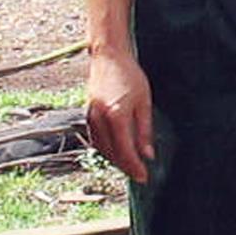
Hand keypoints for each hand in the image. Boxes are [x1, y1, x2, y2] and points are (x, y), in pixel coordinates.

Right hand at [85, 49, 155, 183]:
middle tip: (139, 174)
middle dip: (125, 166)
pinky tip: (117, 150)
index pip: (125, 150)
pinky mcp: (87, 114)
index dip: (134, 167)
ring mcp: (91, 117)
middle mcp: (100, 119)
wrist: (108, 57)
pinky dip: (106, 148)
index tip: (144, 177)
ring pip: (102, 148)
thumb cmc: (129, 75)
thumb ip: (145, 130)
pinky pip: (96, 139)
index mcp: (116, 115)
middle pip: (112, 153)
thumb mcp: (144, 102)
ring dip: (115, 159)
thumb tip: (148, 154)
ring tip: (130, 165)